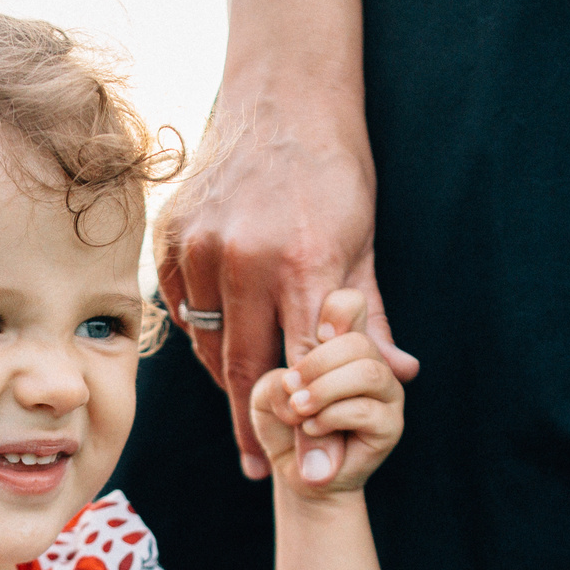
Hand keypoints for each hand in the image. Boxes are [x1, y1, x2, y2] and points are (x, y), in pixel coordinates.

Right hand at [156, 105, 415, 479]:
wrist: (282, 97)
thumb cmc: (333, 174)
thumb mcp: (364, 242)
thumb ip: (372, 316)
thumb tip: (399, 375)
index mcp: (303, 262)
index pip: (304, 366)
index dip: (306, 426)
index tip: (306, 472)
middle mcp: (245, 258)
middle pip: (243, 368)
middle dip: (255, 425)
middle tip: (262, 466)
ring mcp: (200, 247)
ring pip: (207, 341)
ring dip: (229, 374)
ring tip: (253, 395)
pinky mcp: (170, 237)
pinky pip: (181, 309)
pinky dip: (202, 330)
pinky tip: (223, 336)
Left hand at [249, 290, 404, 494]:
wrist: (296, 470)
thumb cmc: (280, 422)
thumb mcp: (268, 391)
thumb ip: (281, 376)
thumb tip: (307, 386)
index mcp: (344, 339)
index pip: (351, 303)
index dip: (333, 313)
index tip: (312, 339)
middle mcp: (372, 359)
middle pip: (357, 339)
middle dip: (316, 364)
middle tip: (292, 388)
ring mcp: (386, 390)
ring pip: (368, 371)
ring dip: (325, 391)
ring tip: (299, 409)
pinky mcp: (391, 424)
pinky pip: (365, 409)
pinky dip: (330, 418)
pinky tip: (312, 428)